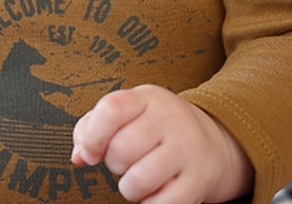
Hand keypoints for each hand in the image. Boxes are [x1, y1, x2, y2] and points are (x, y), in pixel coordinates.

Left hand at [71, 85, 252, 202]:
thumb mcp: (128, 114)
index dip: (92, 136)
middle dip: (114, 164)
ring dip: (129, 188)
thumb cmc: (155, 130)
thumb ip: (93, 127)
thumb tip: (79, 156)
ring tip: (139, 177)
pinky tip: (158, 190)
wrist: (212, 143)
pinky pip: (161, 203)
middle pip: (121, 149)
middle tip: (126, 162)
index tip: (90, 152)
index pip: (111, 109)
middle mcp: (171, 119)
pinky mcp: (199, 180)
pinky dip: (151, 203)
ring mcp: (188, 149)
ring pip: (138, 180)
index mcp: (147, 98)